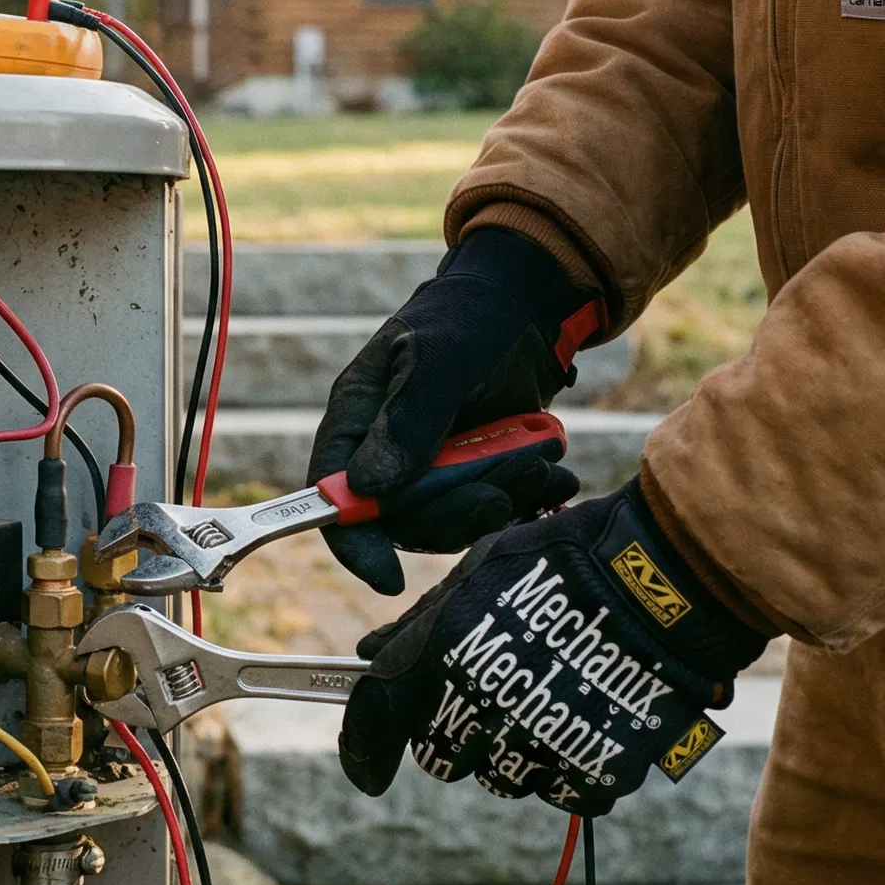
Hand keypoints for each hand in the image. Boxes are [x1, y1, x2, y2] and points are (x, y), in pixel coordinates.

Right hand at [308, 227, 604, 591]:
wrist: (530, 308)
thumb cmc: (473, 320)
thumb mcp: (441, 363)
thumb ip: (408, 422)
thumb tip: (368, 490)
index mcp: (357, 416)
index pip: (332, 493)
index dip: (352, 541)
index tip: (387, 577)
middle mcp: (384, 448)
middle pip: (398, 519)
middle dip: (456, 511)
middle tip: (509, 484)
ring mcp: (429, 465)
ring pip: (448, 521)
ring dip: (498, 500)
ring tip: (540, 462)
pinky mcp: (471, 474)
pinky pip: (485, 512)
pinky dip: (522, 500)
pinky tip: (552, 471)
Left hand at [337, 479, 765, 814]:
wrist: (659, 585)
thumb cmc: (558, 566)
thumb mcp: (475, 577)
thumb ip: (416, 629)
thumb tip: (367, 657)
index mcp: (443, 659)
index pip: (376, 726)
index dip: (362, 751)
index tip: (365, 768)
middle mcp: (484, 713)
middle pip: (442, 758)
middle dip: (452, 733)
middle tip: (488, 692)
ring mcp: (542, 750)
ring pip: (500, 778)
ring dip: (509, 748)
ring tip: (547, 691)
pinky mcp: (594, 776)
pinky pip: (560, 789)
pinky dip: (565, 763)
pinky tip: (584, 713)